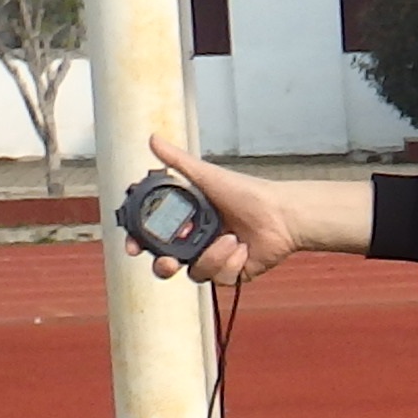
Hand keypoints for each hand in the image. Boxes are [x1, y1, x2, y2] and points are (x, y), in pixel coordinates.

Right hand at [145, 132, 291, 286]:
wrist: (283, 215)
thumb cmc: (248, 193)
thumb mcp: (207, 176)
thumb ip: (177, 162)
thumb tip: (153, 139)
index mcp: (187, 221)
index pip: (153, 236)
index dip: (139, 243)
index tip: (134, 247)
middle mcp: (197, 241)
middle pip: (166, 263)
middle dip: (164, 266)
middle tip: (170, 261)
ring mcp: (214, 259)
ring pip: (194, 273)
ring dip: (213, 256)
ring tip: (233, 239)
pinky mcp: (232, 273)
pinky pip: (219, 279)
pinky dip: (231, 263)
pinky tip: (244, 249)